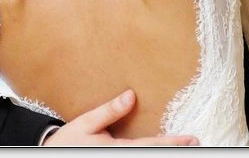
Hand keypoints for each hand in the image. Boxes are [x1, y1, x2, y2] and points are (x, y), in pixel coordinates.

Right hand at [43, 89, 198, 146]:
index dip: (173, 143)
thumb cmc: (68, 142)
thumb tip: (131, 96)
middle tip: (197, 145)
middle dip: (175, 151)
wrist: (52, 156)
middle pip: (154, 156)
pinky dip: (152, 155)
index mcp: (117, 149)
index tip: (192, 139)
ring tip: (185, 149)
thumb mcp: (85, 123)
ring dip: (164, 154)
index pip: (152, 145)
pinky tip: (163, 151)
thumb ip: (109, 111)